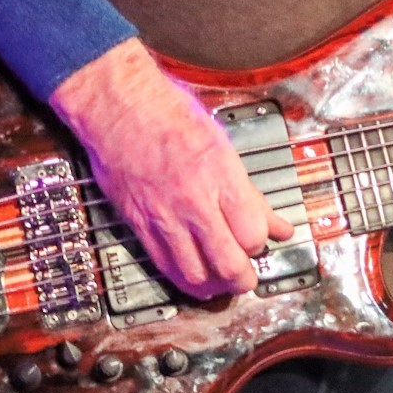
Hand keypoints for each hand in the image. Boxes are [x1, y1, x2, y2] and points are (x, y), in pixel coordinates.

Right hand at [49, 37, 292, 298]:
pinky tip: (192, 275)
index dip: (262, 244)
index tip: (264, 240)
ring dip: (214, 286)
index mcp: (220, 175)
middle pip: (227, 263)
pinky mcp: (138, 224)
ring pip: (195, 273)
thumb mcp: (221, 143)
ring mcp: (164, 215)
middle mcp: (194, 200)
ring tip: (222, 282)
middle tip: (248, 276)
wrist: (119, 107)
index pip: (252, 233)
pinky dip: (182, 278)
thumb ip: (247, 190)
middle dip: (243, 278)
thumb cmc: (169, 113)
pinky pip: (163, 265)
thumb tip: (273, 221)